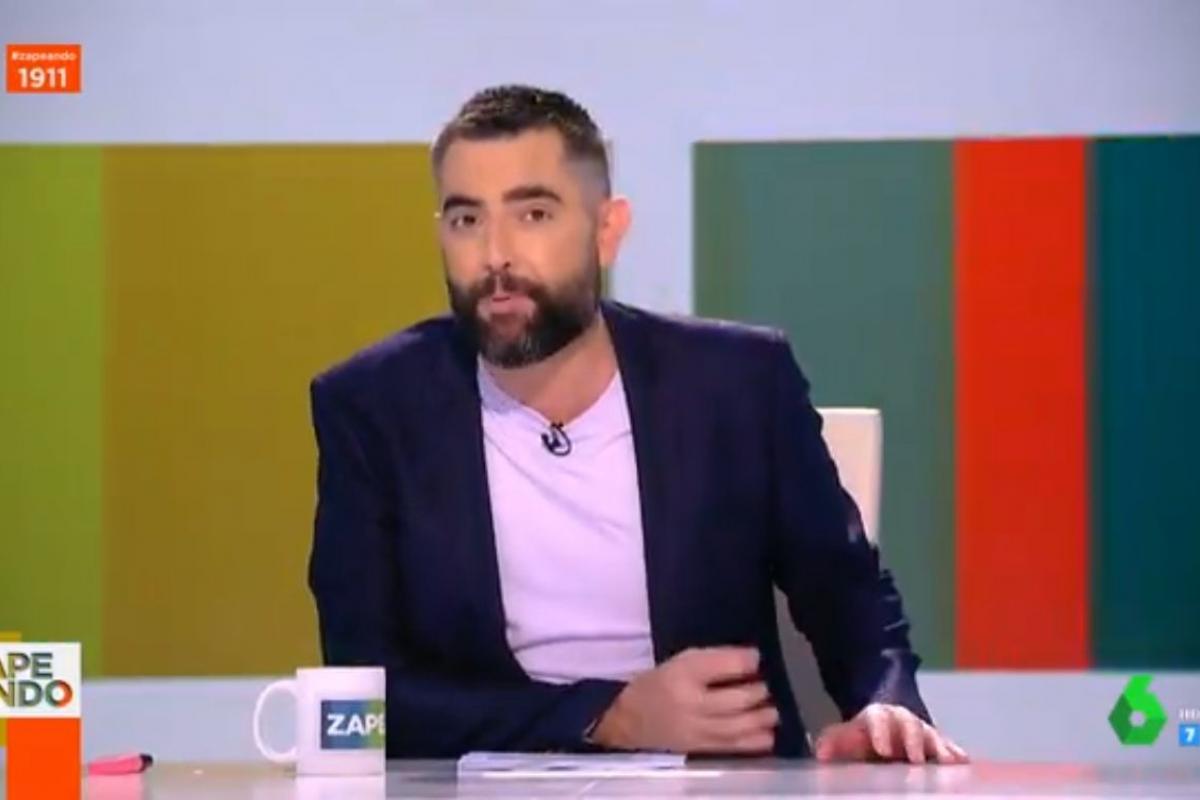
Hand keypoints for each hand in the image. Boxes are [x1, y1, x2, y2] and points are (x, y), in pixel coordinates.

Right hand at [591, 647, 778, 753]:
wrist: (630, 720)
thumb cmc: (658, 685)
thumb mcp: (679, 662)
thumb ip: (712, 661)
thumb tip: (750, 660)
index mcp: (681, 674)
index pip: (717, 665)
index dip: (744, 660)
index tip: (756, 657)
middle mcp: (689, 703)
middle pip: (732, 700)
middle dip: (756, 692)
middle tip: (765, 687)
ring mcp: (694, 729)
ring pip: (734, 726)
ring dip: (759, 719)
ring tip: (772, 712)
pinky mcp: (698, 748)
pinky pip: (730, 746)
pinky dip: (753, 742)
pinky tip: (768, 736)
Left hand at [813, 703, 968, 763]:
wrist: (887, 727)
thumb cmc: (865, 736)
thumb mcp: (847, 735)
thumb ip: (834, 742)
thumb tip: (822, 754)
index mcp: (878, 716)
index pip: (878, 719)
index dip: (881, 732)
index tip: (883, 750)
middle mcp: (903, 720)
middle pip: (909, 724)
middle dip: (913, 740)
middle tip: (916, 759)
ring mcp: (924, 731)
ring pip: (933, 735)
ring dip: (940, 748)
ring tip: (948, 762)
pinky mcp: (939, 744)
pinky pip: (950, 747)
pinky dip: (956, 754)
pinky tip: (964, 764)